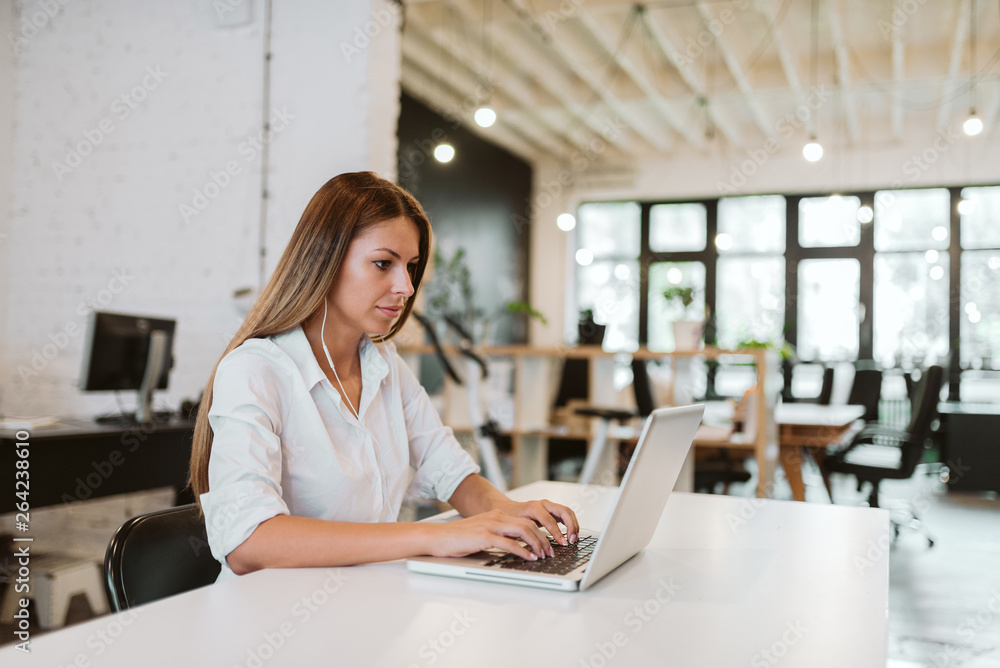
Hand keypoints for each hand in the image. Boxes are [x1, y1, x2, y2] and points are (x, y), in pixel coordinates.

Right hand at [426, 510, 553, 560]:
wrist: (437, 537)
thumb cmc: (457, 539)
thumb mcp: (481, 534)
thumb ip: (497, 536)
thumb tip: (515, 548)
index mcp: (496, 515)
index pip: (525, 521)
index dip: (539, 533)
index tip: (546, 545)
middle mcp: (495, 517)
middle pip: (528, 525)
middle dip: (543, 539)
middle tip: (550, 552)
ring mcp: (490, 525)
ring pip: (523, 531)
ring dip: (536, 544)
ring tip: (543, 555)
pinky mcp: (484, 536)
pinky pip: (509, 543)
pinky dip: (523, 551)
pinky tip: (529, 558)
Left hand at [492, 498, 579, 546]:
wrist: (508, 509)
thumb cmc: (510, 518)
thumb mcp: (514, 526)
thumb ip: (525, 535)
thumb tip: (535, 549)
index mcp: (534, 507)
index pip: (550, 520)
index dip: (557, 533)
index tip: (562, 543)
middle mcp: (543, 504)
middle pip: (564, 511)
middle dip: (571, 526)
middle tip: (572, 540)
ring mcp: (549, 506)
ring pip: (567, 511)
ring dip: (573, 525)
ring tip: (574, 538)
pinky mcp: (552, 510)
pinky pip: (566, 514)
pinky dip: (571, 523)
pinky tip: (571, 534)